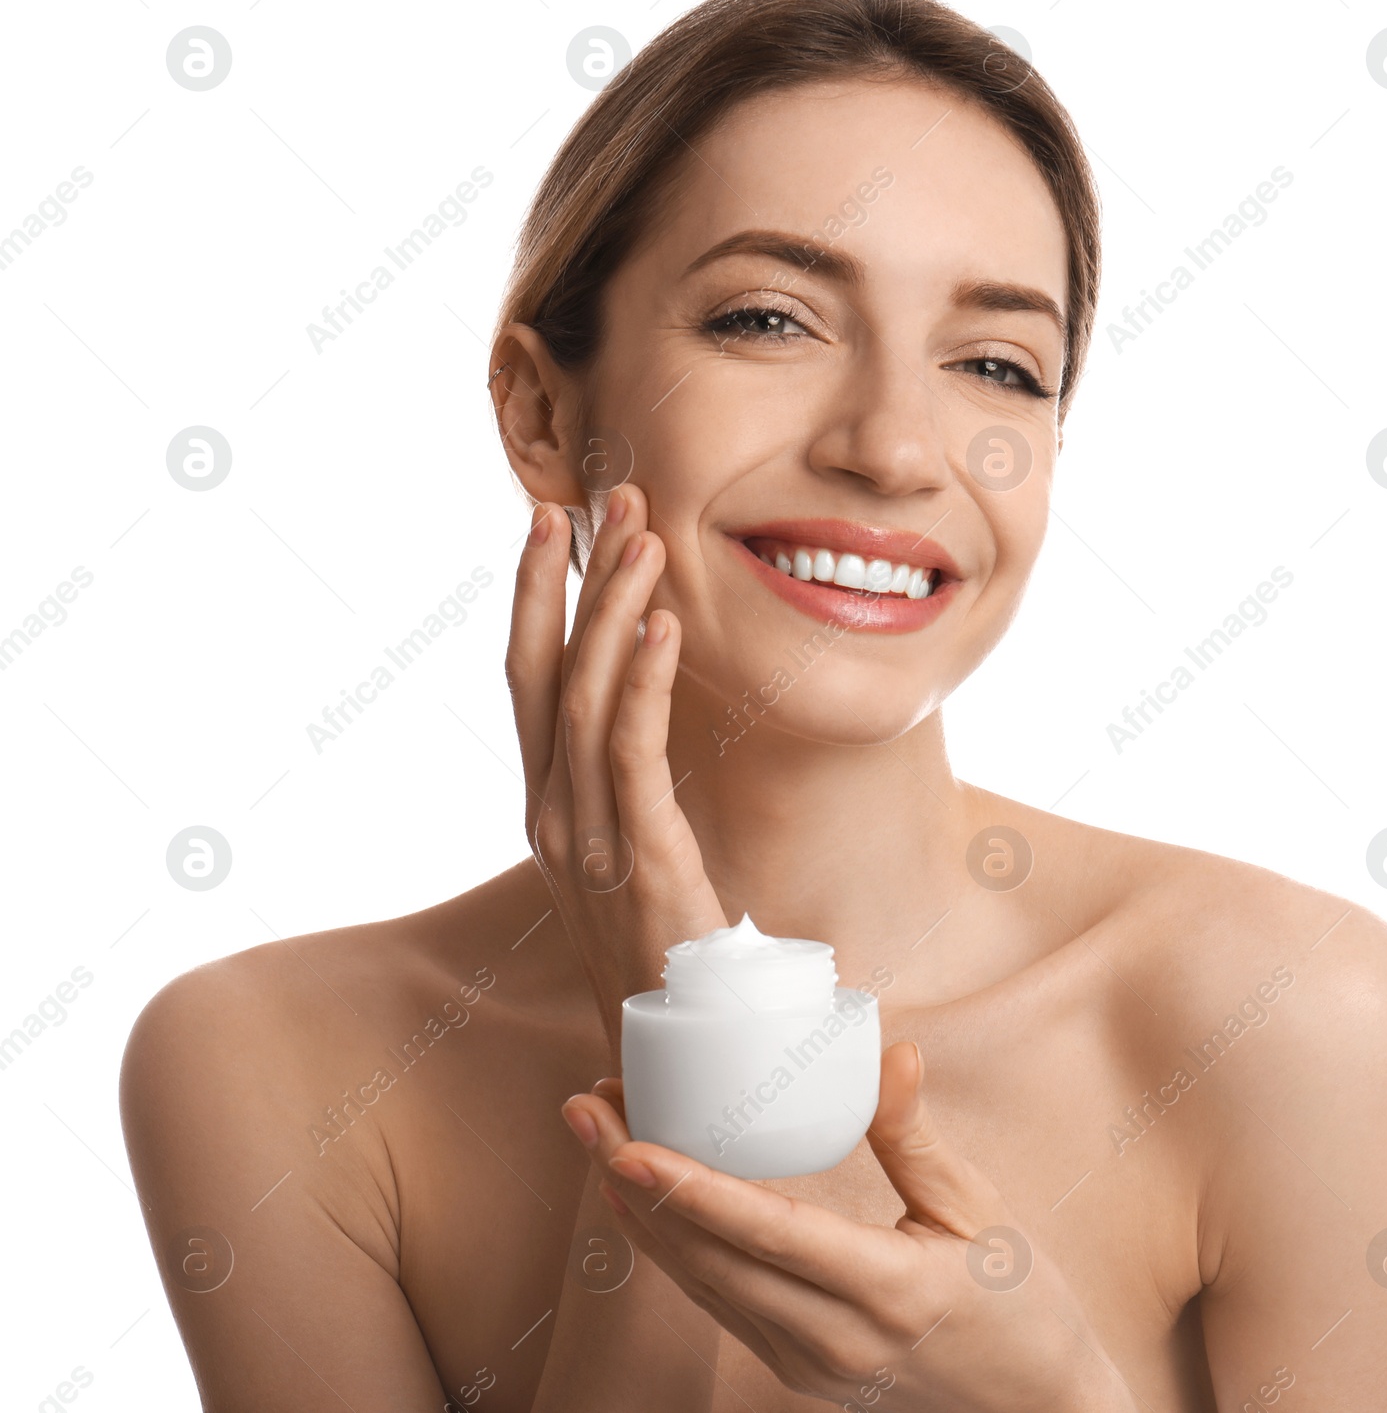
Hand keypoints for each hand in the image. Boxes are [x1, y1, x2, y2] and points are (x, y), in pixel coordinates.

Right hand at [507, 486, 726, 1051]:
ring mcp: (586, 841)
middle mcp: (552, 816)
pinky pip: (632, 754)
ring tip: (640, 533)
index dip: (537, 599)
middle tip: (604, 496)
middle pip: (542, 673)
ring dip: (611, 608)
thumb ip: (626, 797)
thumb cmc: (667, 958)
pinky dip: (641, 682)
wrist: (685, 1062)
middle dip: (569, 579)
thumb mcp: (633, 862)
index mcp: (549, 809)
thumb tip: (641, 735)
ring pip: (583, 698)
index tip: (556, 525)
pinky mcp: (639, 862)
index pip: (529, 682)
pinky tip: (662, 624)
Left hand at [559, 1044, 1139, 1412]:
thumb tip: (890, 1050)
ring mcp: (806, 1364)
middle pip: (708, 1258)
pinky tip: (642, 1194)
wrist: (1035, 1405)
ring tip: (598, 1134)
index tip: (627, 1142)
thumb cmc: (1018, 1299)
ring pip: (701, 1282)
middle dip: (633, 1182)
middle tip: (584, 1107)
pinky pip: (719, 1301)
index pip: (767, 1233)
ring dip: (640, 1208)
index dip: (690, 1189)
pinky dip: (673, 1244)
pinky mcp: (794, 1368)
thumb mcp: (978, 1209)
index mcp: (887, 1292)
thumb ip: (918, 1136)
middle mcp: (832, 1340)